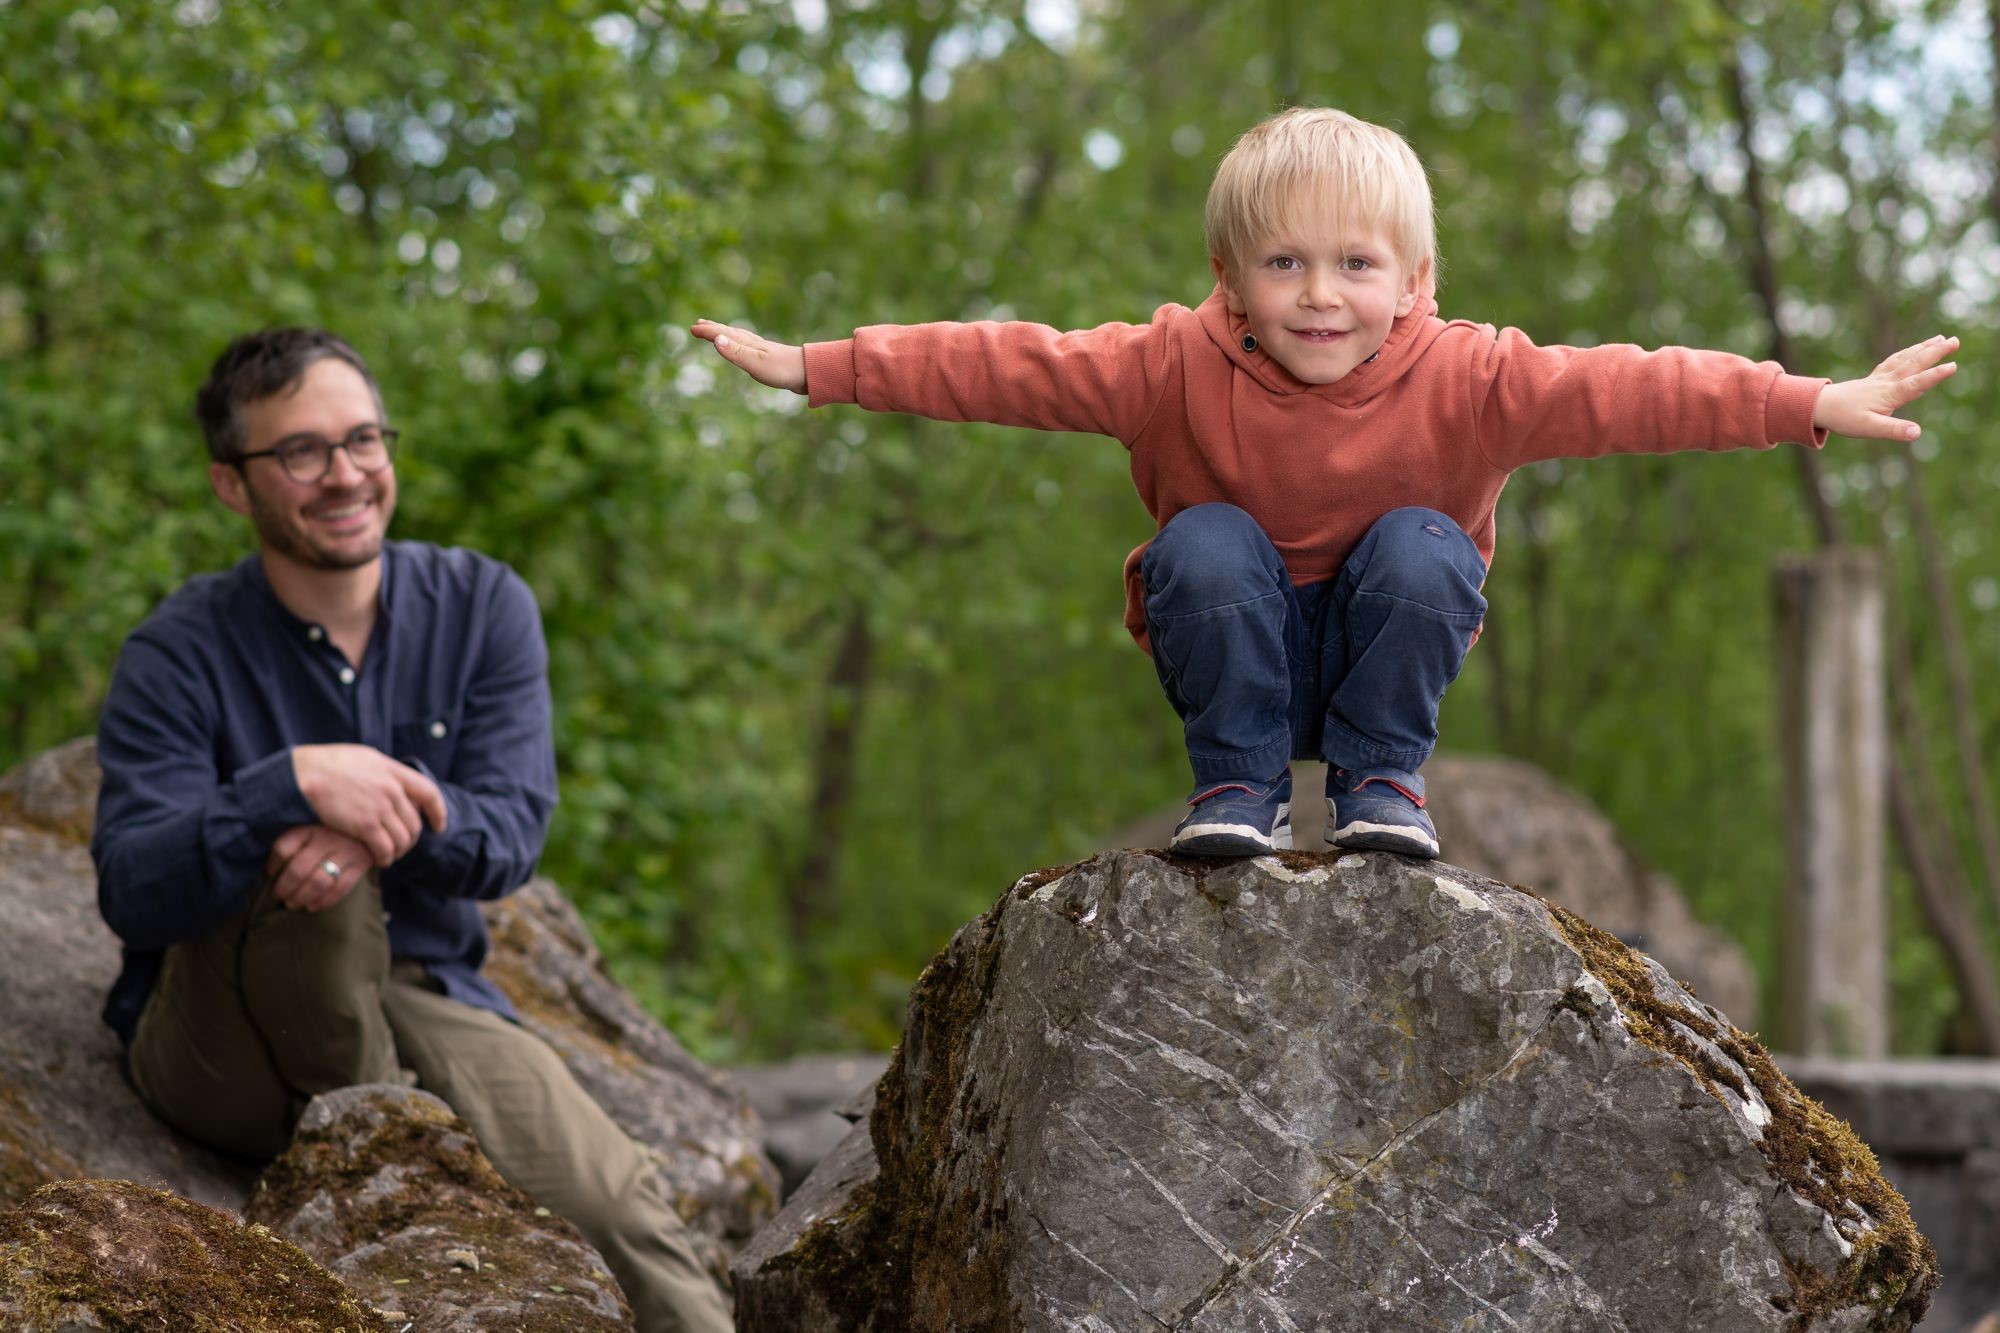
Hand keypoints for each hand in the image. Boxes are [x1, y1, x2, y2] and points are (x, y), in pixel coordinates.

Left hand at [267, 825, 372, 911]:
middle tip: (278, 896)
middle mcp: (328, 839)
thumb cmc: (330, 832)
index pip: (285, 848)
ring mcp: (346, 852)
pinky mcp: (361, 865)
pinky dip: (324, 901)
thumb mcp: (308, 829)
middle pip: (299, 869)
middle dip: (285, 887)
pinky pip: (340, 888)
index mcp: (311, 828)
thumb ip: (291, 844)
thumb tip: (271, 870)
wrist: (369, 828)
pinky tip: (312, 907)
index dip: (273, 863)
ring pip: (319, 881)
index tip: (270, 873)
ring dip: (302, 897)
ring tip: (292, 904)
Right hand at [291, 743, 446, 868]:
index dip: (438, 811)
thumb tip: (392, 780)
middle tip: (401, 847)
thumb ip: (381, 771)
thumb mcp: (362, 758)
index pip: (428, 792)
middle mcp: (391, 789)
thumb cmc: (325, 765)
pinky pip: (386, 848)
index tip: (438, 825)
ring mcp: (380, 807)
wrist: (302, 774)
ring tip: (388, 856)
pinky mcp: (365, 825)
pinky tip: (379, 860)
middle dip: (411, 840)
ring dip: (398, 852)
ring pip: (402, 838)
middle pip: (414, 823)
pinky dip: (385, 858)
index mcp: (392, 770)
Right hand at [691, 319, 806, 392]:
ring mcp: (763, 350)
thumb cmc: (783, 370)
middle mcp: (754, 344)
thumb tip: (716, 339)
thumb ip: (736, 352)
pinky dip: (741, 343)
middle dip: (714, 329)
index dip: (707, 332)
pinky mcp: (770, 358)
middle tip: (699, 324)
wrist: (810, 373)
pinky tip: (747, 348)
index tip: (693, 328)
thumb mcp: (756, 364)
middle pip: (730, 333)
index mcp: (748, 345)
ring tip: (718, 332)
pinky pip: (749, 346)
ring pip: (740, 338)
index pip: (723, 335)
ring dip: (726, 334)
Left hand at [1813, 334, 1958, 440]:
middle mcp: (1886, 383)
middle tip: (1955, 341)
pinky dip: (1906, 353)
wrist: (1819, 406)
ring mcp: (1880, 378)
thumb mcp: (1870, 429)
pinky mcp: (1873, 378)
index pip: (1916, 384)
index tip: (1953, 366)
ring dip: (1923, 348)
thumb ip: (1894, 430)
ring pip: (1905, 359)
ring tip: (1940, 339)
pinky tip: (1913, 350)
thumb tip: (1917, 433)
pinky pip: (1894, 361)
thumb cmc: (1844, 419)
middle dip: (1935, 353)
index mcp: (1888, 395)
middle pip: (1914, 364)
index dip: (1934, 376)